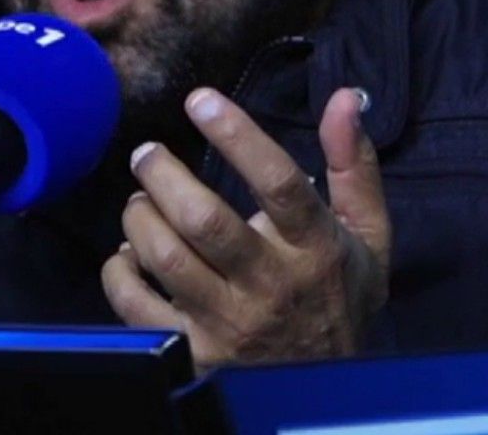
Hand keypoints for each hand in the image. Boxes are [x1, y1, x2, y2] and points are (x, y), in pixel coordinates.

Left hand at [99, 86, 390, 368]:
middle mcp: (270, 284)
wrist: (330, 389)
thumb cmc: (341, 297)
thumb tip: (344, 97)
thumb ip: (355, 166)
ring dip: (140, 217)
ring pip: (167, 258)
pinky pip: (137, 307)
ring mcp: (229, 322)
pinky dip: (119, 272)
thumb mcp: (368, 235)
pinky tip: (127, 253)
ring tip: (139, 199)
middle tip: (146, 154)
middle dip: (163, 176)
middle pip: (205, 220)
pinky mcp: (194, 351)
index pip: (277, 181)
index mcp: (314, 247)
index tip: (200, 99)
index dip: (236, 134)